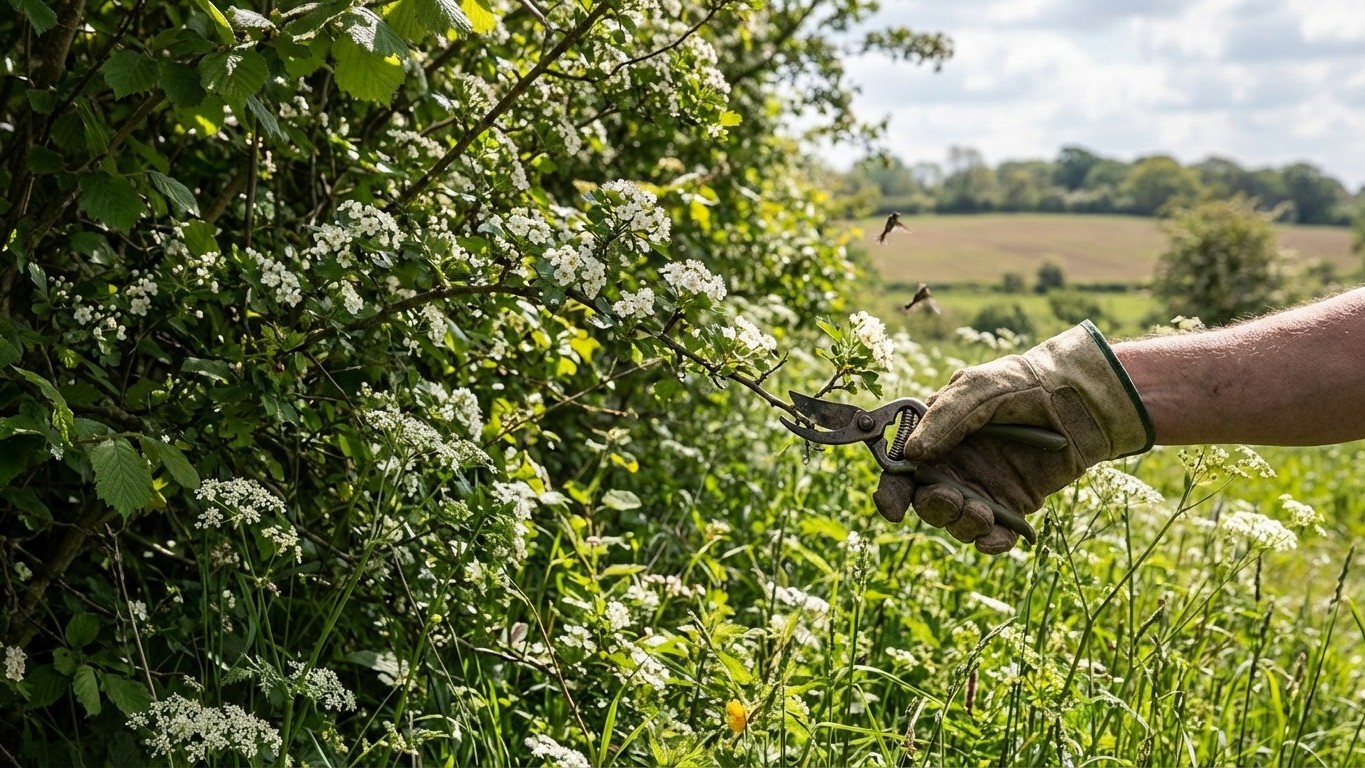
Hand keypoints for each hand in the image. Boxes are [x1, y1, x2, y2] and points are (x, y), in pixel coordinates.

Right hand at [875, 322, 1153, 553]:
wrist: (1078, 398)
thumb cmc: (1022, 383)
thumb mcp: (978, 389)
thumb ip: (944, 419)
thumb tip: (911, 454)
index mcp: (936, 437)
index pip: (901, 470)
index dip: (891, 492)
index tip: (892, 508)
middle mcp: (954, 465)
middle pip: (926, 501)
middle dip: (932, 507)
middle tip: (950, 498)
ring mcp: (983, 487)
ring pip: (956, 522)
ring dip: (961, 523)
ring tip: (979, 512)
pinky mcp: (1013, 505)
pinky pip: (994, 535)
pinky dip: (991, 542)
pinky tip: (996, 536)